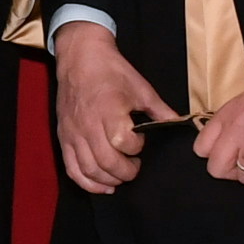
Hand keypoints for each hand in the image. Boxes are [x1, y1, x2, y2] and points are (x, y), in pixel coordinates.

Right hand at [49, 24, 176, 194]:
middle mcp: (89, 125)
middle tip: (135, 168)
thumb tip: (179, 124)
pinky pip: (71, 168)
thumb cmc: (111, 71)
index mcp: (109, 111)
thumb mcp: (141, 87)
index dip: (136, 148)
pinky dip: (86, 182)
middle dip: (126, 172)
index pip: (123, 143)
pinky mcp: (64, 137)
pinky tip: (102, 186)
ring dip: (108, 180)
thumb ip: (160, 111)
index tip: (141, 142)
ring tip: (121, 177)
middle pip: (106, 162)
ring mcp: (73, 133)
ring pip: (89, 170)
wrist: (79, 58)